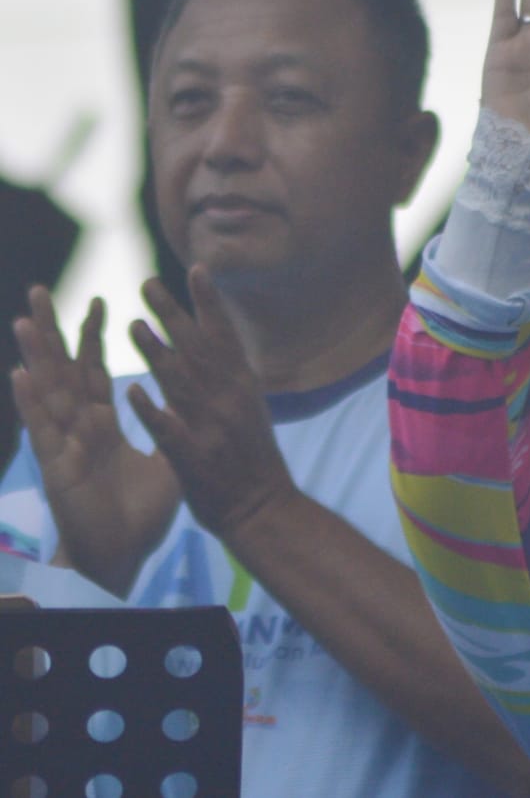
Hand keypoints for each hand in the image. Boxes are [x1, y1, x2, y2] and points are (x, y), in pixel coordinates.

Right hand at [10, 286, 179, 594]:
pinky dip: (33, 402)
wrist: (125, 557)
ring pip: (48, 391)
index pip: (97, 371)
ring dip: (36, 355)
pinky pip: (45, 430)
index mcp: (103, 424)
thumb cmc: (140, 514)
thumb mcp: (165, 462)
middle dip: (54, 331)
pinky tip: (22, 374)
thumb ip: (169, 430)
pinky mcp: (59, 467)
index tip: (100, 300)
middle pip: (65, 369)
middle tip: (41, 290)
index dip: (95, 337)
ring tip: (23, 319)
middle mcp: (80, 428)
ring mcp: (66, 444)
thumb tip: (189, 403)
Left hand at [126, 267, 298, 540]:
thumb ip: (228, 380)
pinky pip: (169, 431)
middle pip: (199, 350)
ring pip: (181, 384)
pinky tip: (133, 392)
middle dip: (173, 315)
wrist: (265, 510)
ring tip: (134, 325)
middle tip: (148, 284)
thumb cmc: (253, 461)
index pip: (225, 336)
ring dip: (158, 353)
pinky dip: (152, 411)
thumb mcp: (250, 411)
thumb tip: (211, 346)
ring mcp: (213, 429)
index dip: (210, 303)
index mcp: (244, 387)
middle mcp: (230, 401)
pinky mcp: (194, 459)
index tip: (197, 269)